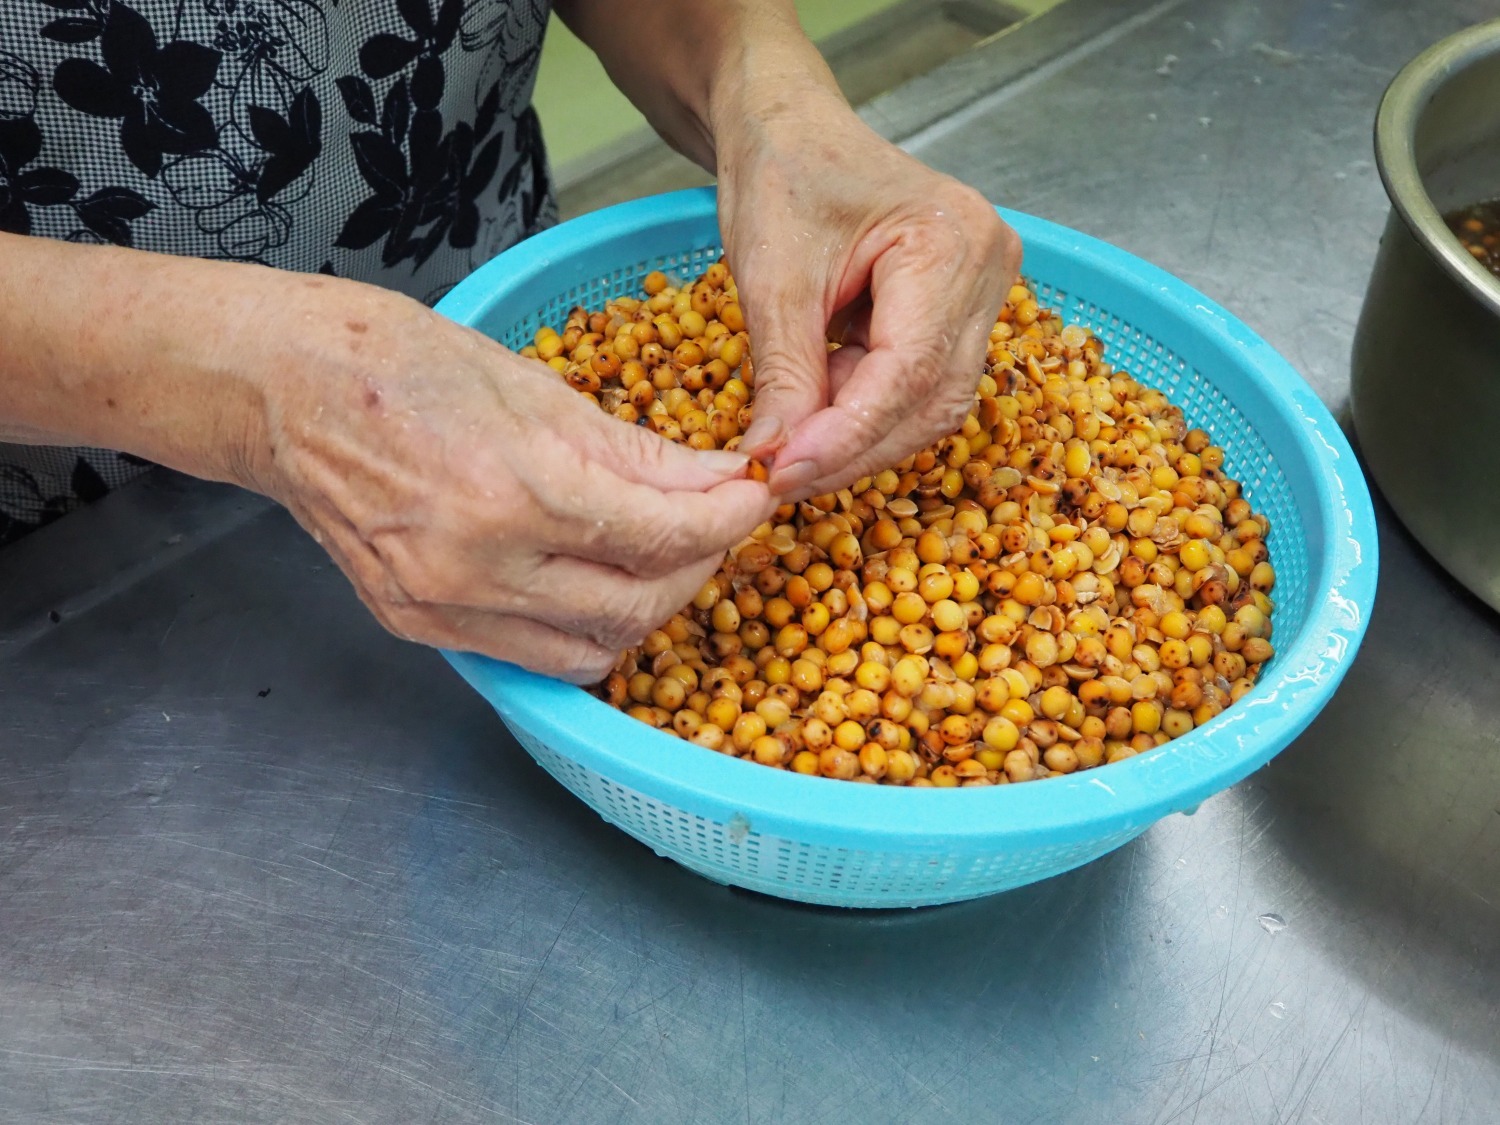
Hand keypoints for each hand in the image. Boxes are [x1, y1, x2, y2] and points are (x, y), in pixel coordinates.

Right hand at [243, 277, 775, 682]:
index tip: (750, 498)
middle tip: (709, 526)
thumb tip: (716, 481)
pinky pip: (534, 657)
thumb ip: (638, 452)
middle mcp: (478, 566)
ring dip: (645, 608)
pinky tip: (588, 582)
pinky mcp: (422, 628)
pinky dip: (582, 629)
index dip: (726, 521)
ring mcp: (444, 607)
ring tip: (653, 556)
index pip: (661, 535)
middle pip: (638, 607)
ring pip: (593, 650)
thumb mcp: (537, 388)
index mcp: (513, 488)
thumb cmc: (401, 365)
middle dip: (696, 567)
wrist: (284, 392)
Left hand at [717, 89, 1020, 498]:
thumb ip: (784, 376)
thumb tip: (777, 464)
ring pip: (931, 403)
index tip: (786, 473)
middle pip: (932, 397)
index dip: (848, 435)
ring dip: (859, 435)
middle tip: (783, 475)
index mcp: (951, 239)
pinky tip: (815, 409)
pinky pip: (920, 385)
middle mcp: (987, 266)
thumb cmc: (781, 173)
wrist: (789, 127)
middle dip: (854, 447)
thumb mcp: (772, 279)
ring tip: (792, 439)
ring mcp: (981, 291)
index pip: (910, 369)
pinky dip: (864, 409)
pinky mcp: (958, 311)